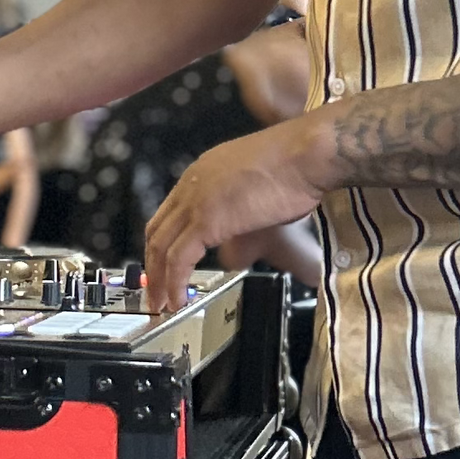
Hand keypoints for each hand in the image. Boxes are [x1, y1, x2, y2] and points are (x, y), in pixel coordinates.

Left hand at [142, 120, 326, 312]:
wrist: (305, 155)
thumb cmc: (295, 166)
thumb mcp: (257, 190)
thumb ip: (239, 216)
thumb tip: (238, 248)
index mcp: (202, 172)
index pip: (169, 214)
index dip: (163, 244)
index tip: (164, 265)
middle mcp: (192, 183)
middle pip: (157, 231)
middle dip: (154, 265)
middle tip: (156, 291)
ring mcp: (196, 201)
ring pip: (162, 246)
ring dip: (161, 280)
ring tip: (164, 303)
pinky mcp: (206, 219)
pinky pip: (179, 258)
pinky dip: (175, 281)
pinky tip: (180, 298)